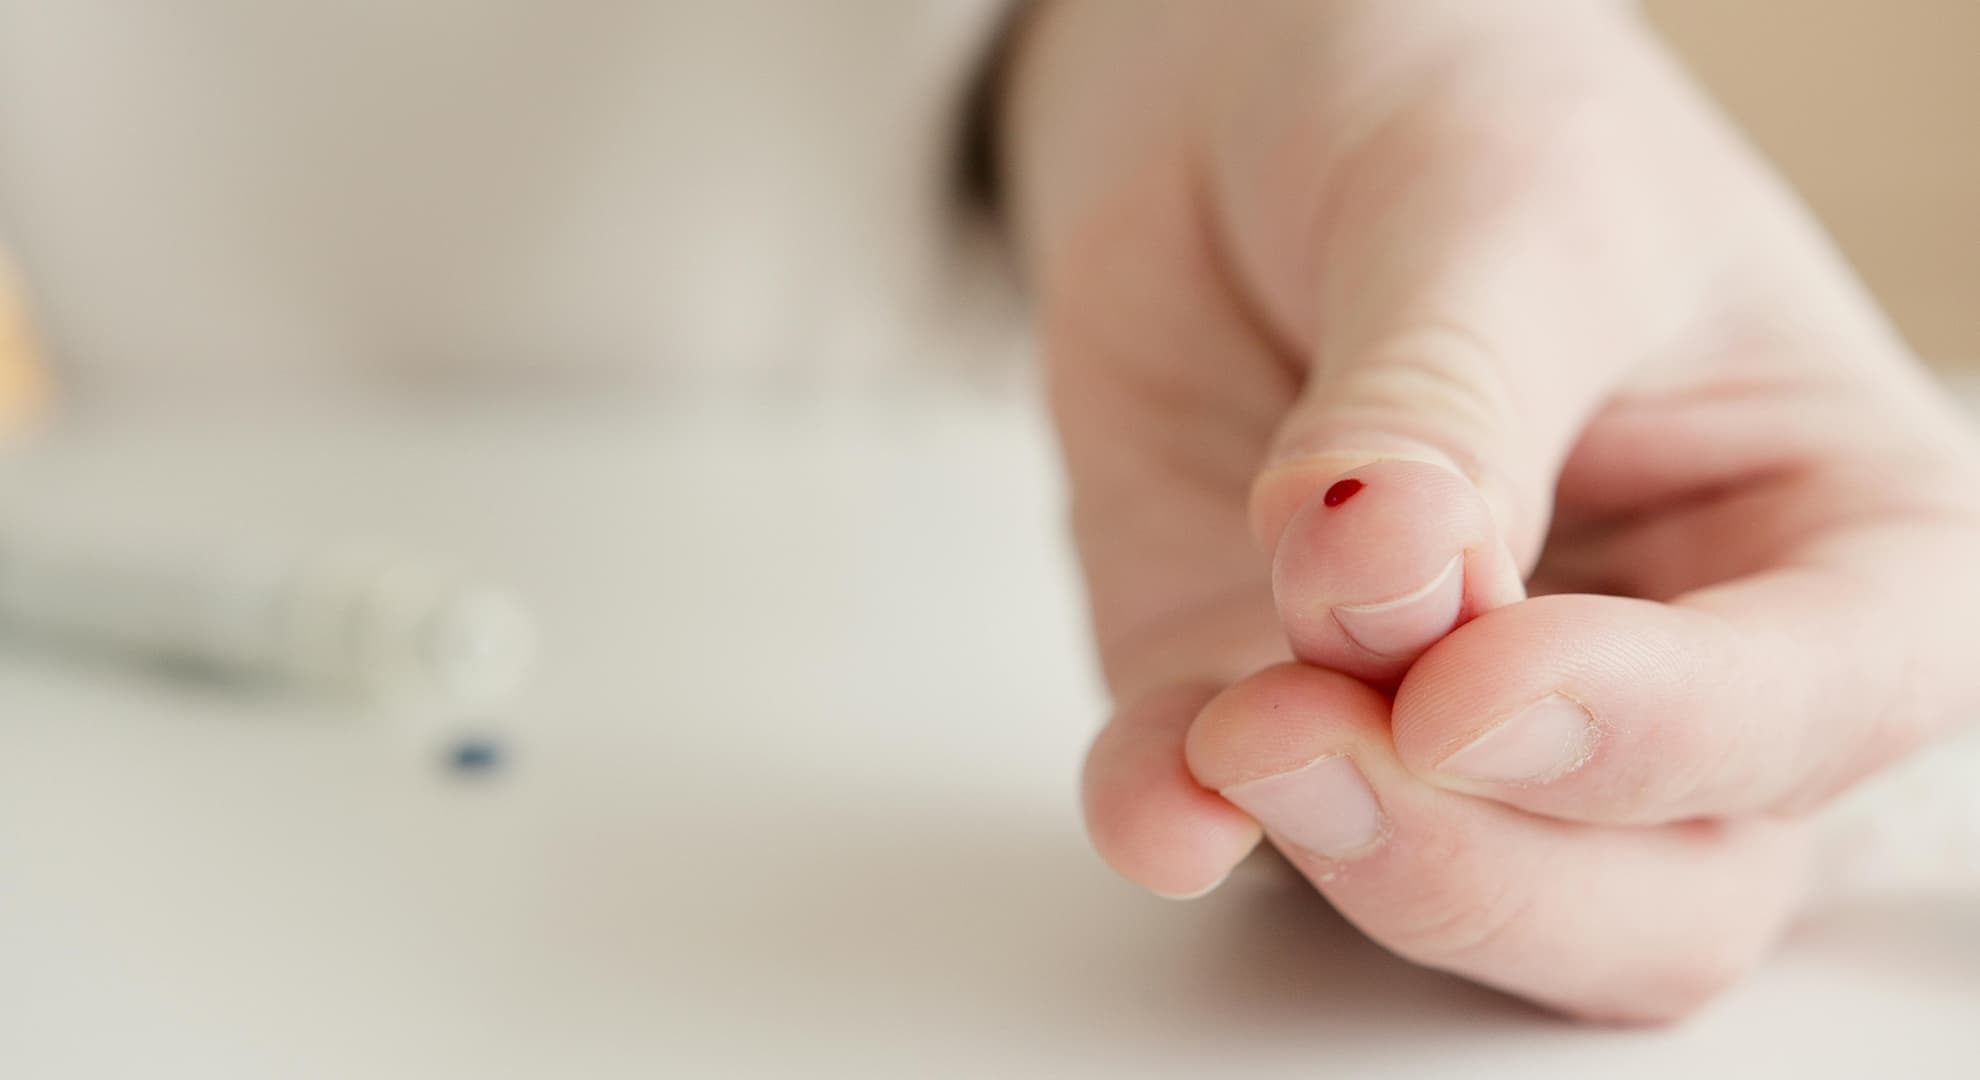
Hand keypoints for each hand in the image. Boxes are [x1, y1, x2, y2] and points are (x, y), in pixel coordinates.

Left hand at [1002, 0, 1979, 1020]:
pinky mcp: (1280, 718)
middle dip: (1482, 857)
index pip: (1815, 707)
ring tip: (1225, 736)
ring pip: (1467, 912)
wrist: (1254, 106)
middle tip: (1318, 735)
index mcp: (1828, 534)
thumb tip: (1385, 567)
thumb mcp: (1491, 206)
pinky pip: (1242, 839)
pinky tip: (1152, 790)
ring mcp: (1465, 727)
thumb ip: (1450, 404)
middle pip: (1657, 899)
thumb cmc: (1459, 112)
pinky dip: (1188, 827)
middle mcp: (1667, 672)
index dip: (1655, 734)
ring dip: (1340, 857)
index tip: (1472, 685)